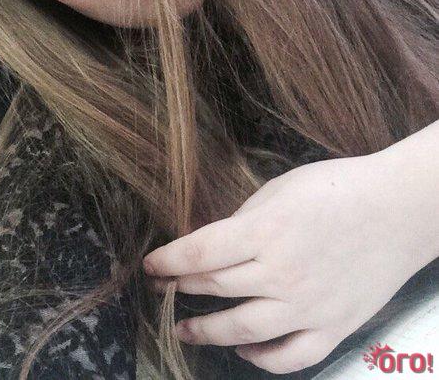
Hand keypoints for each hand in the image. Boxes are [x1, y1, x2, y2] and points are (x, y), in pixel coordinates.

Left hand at [142, 153, 423, 374]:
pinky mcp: (333, 327)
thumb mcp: (281, 189)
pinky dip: (261, 359)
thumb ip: (245, 220)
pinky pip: (290, 357)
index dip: (167, 261)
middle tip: (162, 289)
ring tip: (184, 329)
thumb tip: (216, 245)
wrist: (397, 209)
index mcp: (264, 231)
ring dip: (206, 332)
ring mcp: (307, 306)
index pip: (199, 253)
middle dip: (179, 289)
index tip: (150, 265)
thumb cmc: (338, 188)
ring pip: (242, 330)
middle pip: (214, 288)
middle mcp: (280, 274)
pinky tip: (244, 350)